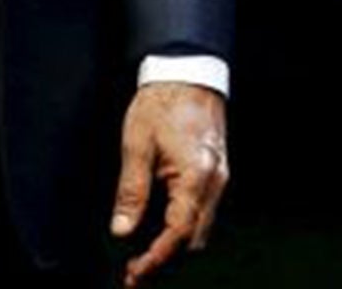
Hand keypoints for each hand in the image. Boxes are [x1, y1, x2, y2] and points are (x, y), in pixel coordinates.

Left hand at [110, 83, 227, 286]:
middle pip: (194, 239)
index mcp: (195, 175)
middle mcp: (214, 181)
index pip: (177, 233)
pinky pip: (202, 211)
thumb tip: (122, 230)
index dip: (155, 259)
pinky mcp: (216, 172)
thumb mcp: (137, 145)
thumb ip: (131, 191)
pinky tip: (159, 229)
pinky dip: (182, 228)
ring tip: (142, 256)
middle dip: (165, 260)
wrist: (189, 71)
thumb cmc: (163, 103)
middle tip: (133, 272)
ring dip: (174, 246)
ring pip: (201, 228)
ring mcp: (219, 177)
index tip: (133, 274)